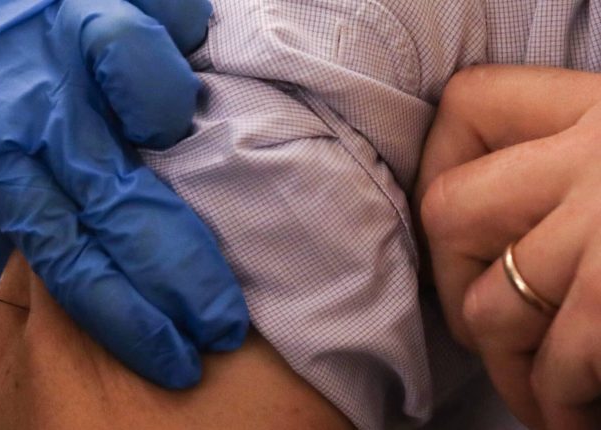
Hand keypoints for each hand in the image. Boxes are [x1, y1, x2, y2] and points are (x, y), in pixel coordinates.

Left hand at [0, 0, 247, 387]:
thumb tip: (55, 294)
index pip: (67, 253)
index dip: (127, 313)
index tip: (173, 353)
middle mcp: (33, 101)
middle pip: (124, 200)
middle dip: (183, 273)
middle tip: (222, 316)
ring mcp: (67, 34)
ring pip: (148, 84)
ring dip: (168, 117)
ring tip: (171, 127)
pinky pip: (172, 12)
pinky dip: (186, 34)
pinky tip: (182, 50)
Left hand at [416, 66, 600, 428]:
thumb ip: (578, 170)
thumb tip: (502, 242)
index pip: (468, 107)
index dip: (442, 163)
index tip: (462, 227)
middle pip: (451, 213)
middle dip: (458, 286)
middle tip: (493, 331)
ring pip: (493, 304)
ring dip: (511, 369)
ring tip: (547, 400)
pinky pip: (561, 358)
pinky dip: (562, 404)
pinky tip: (582, 419)